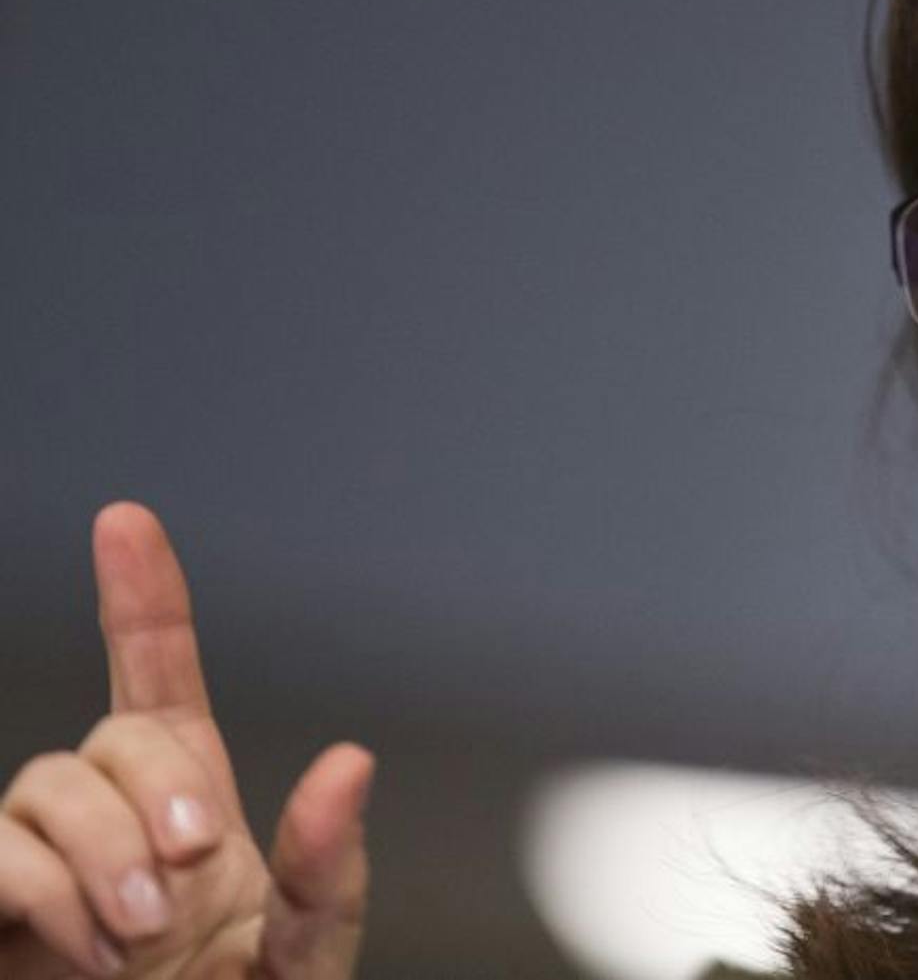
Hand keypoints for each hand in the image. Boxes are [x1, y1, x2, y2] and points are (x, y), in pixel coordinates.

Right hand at [0, 502, 373, 977]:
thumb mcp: (304, 959)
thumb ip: (329, 872)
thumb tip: (347, 761)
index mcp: (192, 813)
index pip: (159, 683)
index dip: (141, 599)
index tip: (127, 520)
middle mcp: (110, 827)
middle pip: (110, 739)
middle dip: (155, 792)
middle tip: (188, 878)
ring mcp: (40, 874)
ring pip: (41, 787)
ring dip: (96, 852)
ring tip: (134, 939)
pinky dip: (27, 884)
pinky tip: (80, 940)